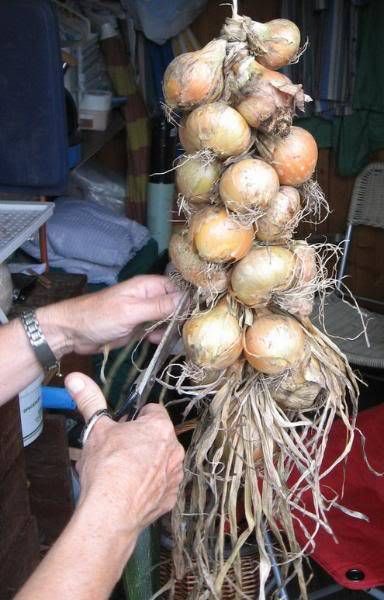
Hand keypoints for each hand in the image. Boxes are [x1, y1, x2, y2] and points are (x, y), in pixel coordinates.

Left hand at [39, 275, 181, 355]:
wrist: (72, 333)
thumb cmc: (98, 316)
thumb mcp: (131, 311)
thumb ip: (159, 306)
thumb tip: (187, 301)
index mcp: (148, 286)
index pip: (178, 290)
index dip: (190, 301)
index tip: (203, 316)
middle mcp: (149, 297)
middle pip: (176, 306)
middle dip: (184, 318)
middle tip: (194, 333)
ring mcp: (144, 313)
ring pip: (168, 320)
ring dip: (174, 330)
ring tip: (183, 341)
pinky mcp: (139, 328)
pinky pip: (157, 332)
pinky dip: (162, 338)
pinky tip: (166, 345)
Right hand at [65, 372, 184, 538]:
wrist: (111, 513)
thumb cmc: (106, 466)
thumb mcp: (96, 429)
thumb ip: (90, 400)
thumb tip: (76, 378)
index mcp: (160, 427)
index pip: (152, 410)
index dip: (135, 417)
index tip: (122, 426)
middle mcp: (175, 449)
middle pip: (157, 437)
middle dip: (141, 441)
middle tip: (118, 451)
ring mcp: (174, 475)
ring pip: (160, 462)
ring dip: (147, 463)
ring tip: (123, 474)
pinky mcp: (170, 498)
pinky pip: (161, 486)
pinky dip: (149, 487)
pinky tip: (130, 492)